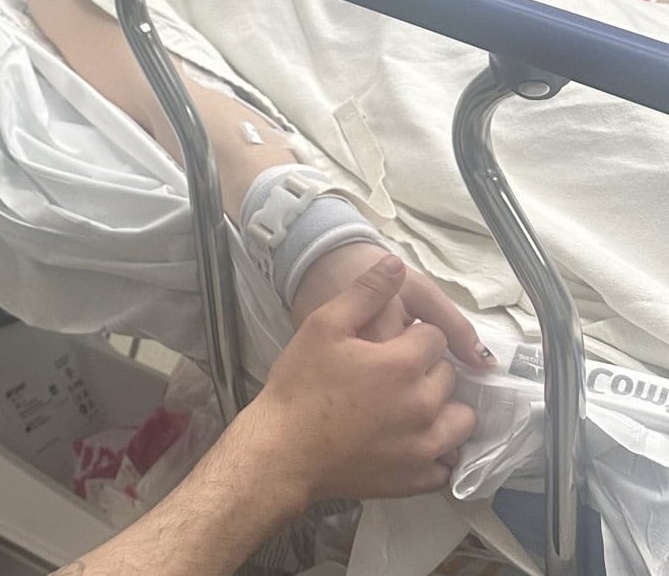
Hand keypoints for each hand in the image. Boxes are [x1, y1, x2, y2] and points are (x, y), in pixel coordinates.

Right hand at [240, 255, 477, 505]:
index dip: (412, 336)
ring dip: (444, 409)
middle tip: (390, 375)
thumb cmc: (299, 385)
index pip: (435, 337)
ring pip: (460, 420)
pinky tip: (413, 442)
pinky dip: (437, 453)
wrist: (281, 451)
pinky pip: (446, 464)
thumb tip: (396, 262)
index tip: (388, 345)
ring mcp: (424, 446)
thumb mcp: (322, 326)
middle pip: (448, 376)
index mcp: (404, 364)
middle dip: (426, 371)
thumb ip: (364, 292)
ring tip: (411, 408)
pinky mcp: (416, 478)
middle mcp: (424, 405)